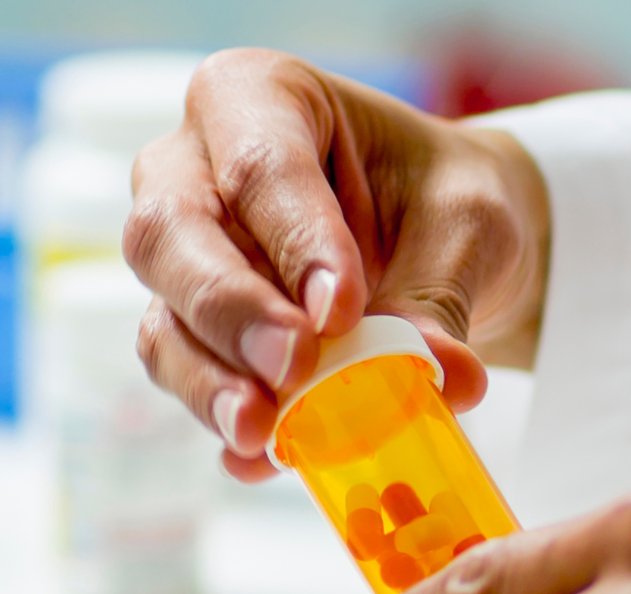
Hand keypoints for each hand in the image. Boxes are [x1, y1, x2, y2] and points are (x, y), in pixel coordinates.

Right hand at [124, 48, 549, 481]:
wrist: (438, 244)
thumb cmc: (442, 205)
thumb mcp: (466, 230)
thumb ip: (441, 299)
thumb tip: (442, 380)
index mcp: (258, 98)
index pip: (261, 164)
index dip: (296, 239)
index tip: (342, 310)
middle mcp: (191, 168)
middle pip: (172, 234)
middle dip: (230, 310)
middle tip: (292, 367)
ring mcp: (180, 255)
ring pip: (164, 316)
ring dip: (210, 381)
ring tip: (265, 433)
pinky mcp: (187, 330)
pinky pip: (183, 374)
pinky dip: (223, 416)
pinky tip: (260, 457)